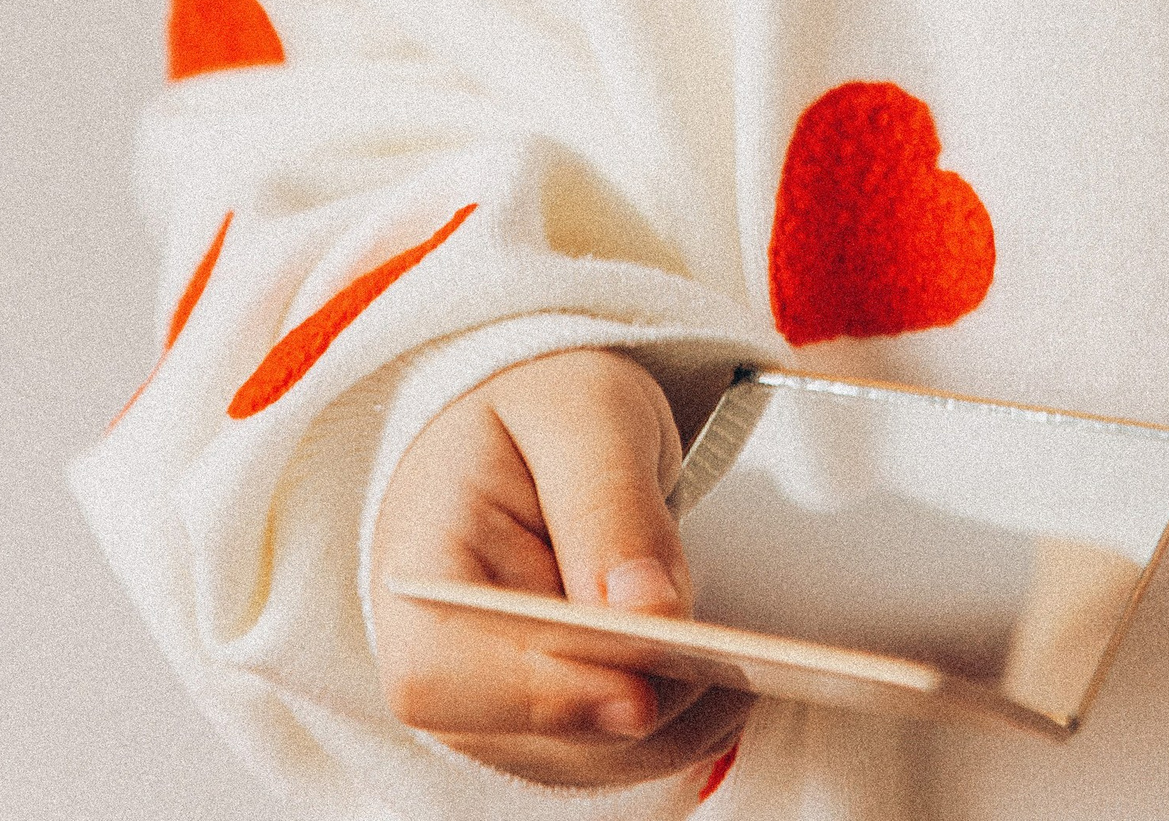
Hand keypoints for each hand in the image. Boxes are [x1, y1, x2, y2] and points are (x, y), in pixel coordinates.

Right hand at [370, 347, 749, 786]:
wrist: (542, 419)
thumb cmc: (546, 406)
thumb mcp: (582, 413)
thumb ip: (608, 504)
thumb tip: (647, 613)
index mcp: (416, 572)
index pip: (440, 676)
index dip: (540, 696)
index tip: (639, 688)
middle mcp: (440, 662)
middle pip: (530, 735)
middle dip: (640, 703)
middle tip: (736, 662)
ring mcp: (494, 705)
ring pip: (586, 761)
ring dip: (672, 723)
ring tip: (752, 666)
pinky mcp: (551, 721)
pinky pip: (618, 754)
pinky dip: (680, 726)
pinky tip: (732, 678)